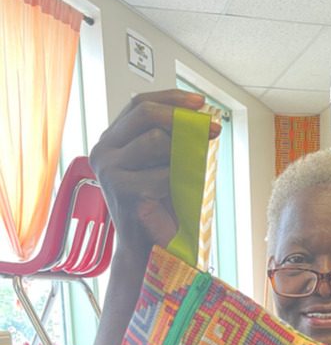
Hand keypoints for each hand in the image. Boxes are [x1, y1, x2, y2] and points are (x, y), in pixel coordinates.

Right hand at [88, 90, 219, 267]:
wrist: (150, 245)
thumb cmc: (162, 205)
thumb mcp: (167, 163)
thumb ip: (172, 140)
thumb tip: (200, 116)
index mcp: (113, 139)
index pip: (139, 104)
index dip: (171, 99)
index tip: (200, 103)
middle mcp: (104, 150)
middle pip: (145, 113)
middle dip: (182, 117)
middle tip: (212, 129)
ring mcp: (108, 169)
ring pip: (155, 141)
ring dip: (183, 154)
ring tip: (189, 174)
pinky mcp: (121, 190)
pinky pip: (163, 173)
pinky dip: (180, 182)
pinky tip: (177, 196)